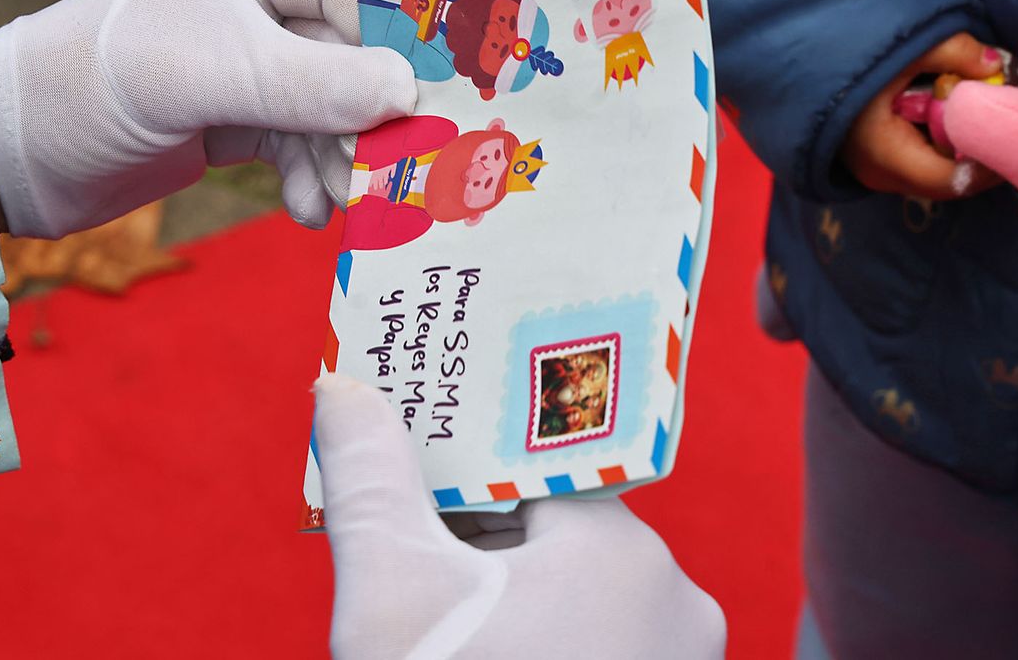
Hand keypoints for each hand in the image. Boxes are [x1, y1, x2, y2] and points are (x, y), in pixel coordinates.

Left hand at [0, 0, 415, 238]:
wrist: (5, 153)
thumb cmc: (95, 82)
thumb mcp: (209, 75)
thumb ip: (313, 84)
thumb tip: (410, 93)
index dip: (405, 36)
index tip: (448, 91)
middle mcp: (253, 2)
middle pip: (351, 54)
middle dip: (371, 115)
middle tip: (398, 169)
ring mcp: (244, 63)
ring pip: (329, 108)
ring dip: (340, 159)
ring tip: (339, 203)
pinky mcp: (230, 117)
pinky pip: (297, 145)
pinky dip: (308, 178)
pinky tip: (307, 211)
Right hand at [315, 374, 725, 659]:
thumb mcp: (393, 596)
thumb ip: (371, 480)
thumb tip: (340, 384)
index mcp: (622, 550)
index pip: (534, 469)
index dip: (464, 463)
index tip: (411, 461)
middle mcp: (677, 601)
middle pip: (559, 535)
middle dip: (476, 538)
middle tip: (407, 552)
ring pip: (581, 600)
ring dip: (509, 600)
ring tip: (440, 623)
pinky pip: (603, 649)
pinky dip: (548, 645)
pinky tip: (483, 654)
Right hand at [842, 33, 1003, 199]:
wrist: (788, 50)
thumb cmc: (845, 52)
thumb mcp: (906, 44)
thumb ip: (956, 53)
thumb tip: (998, 63)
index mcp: (885, 153)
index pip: (954, 180)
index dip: (990, 159)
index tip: (1015, 127)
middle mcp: (878, 175)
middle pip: (946, 182)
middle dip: (978, 153)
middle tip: (1004, 118)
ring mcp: (871, 172)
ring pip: (933, 174)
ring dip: (959, 148)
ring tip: (977, 112)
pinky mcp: (871, 161)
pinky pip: (918, 164)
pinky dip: (939, 143)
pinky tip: (946, 112)